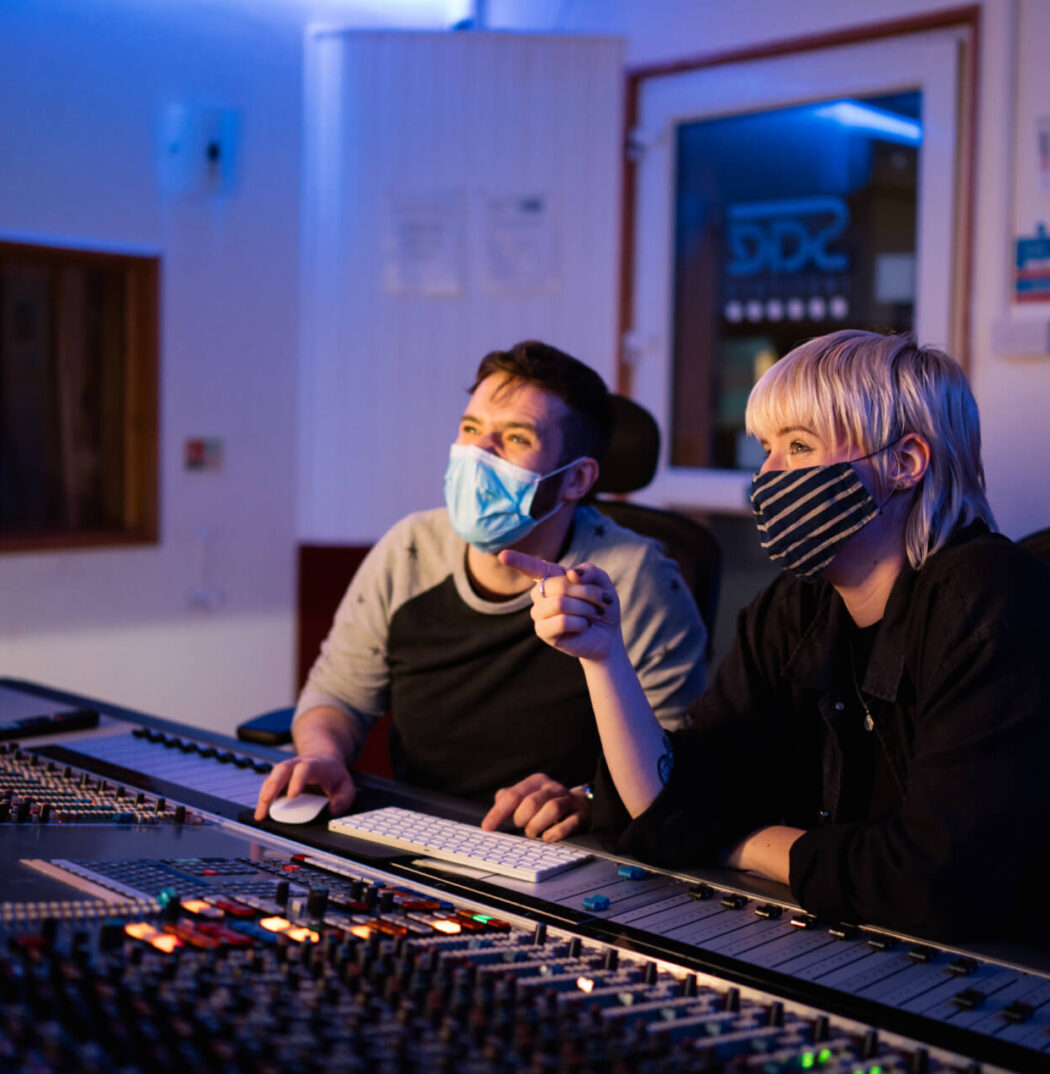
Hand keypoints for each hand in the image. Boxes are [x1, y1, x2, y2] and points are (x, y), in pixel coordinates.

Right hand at [254, 754, 356, 820]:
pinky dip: (263, 800)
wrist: (324, 760)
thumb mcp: (346, 786)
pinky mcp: (280, 780)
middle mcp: (297, 764)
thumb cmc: (334, 775)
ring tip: (260, 814)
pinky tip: (261, 813)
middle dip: (273, 785)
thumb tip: (331, 811)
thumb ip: (343, 800)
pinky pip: (268, 787)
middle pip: (282, 769)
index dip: (298, 780)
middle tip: (267, 801)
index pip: (305, 769)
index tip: (293, 795)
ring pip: (272, 778)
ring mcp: (287, 771)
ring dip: (264, 795)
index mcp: (315, 765)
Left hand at [480, 772, 591, 841]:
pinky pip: (570, 822)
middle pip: (532, 802)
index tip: (487, 828)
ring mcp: (569, 800)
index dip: (498, 813)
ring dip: (538, 825)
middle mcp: (553, 788)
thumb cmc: (546, 804)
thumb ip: (508, 799)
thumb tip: (494, 808)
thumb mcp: (527, 796)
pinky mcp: (581, 815)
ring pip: (552, 808)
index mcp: (536, 782)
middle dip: (522, 819)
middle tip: (522, 827)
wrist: (581, 806)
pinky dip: (556, 832)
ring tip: (534, 833)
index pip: (513, 795)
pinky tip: (547, 838)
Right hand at [498, 549, 620, 661]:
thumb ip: (590, 571)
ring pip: (561, 603)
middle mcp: (541, 594)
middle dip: (587, 593)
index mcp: (551, 577)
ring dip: (586, 608)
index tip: (502, 555)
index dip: (518, 560)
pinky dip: (581, 622)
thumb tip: (571, 574)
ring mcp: (539, 613)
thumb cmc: (601, 606)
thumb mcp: (602, 582)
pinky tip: (585, 625)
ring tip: (594, 614)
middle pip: (559, 585)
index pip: (532, 567)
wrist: (607, 634)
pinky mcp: (543, 632)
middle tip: (601, 602)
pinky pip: (561, 621)